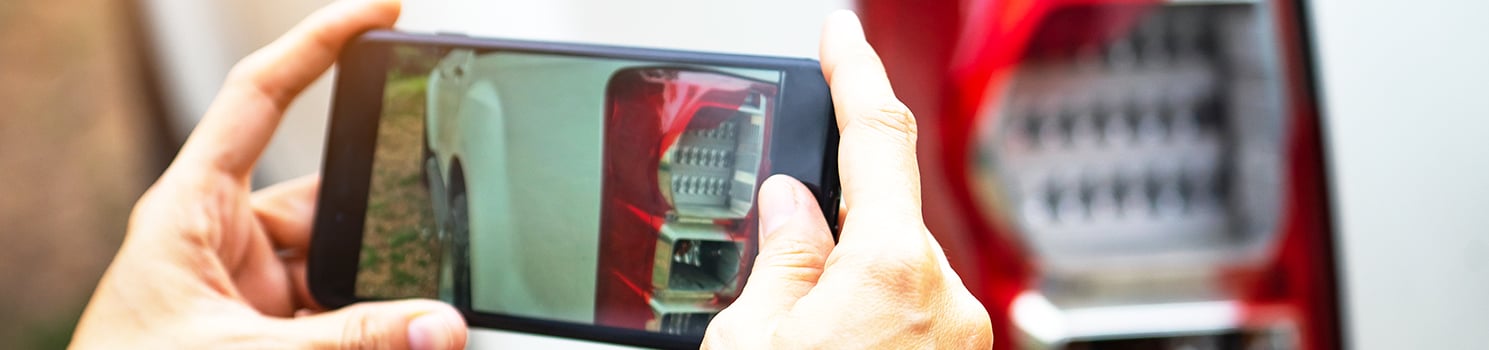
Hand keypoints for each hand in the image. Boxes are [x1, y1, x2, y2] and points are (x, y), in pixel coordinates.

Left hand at [70, 1, 466, 347]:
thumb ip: (348, 343)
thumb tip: (441, 326)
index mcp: (189, 213)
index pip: (261, 99)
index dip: (320, 42)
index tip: (384, 11)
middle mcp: (222, 244)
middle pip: (330, 201)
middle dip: (387, 222)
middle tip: (444, 234)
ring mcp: (249, 295)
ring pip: (343, 269)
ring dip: (383, 293)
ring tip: (422, 319)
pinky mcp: (270, 335)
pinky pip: (339, 318)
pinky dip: (374, 329)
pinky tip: (405, 341)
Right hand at [701, 11, 992, 348]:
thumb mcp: (751, 342)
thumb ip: (778, 261)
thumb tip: (789, 209)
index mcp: (889, 270)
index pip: (876, 134)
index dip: (855, 72)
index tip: (841, 33)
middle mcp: (944, 294)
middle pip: (879, 221)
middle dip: (829, 235)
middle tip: (779, 295)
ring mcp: (962, 333)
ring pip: (895, 274)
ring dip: (850, 292)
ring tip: (807, 347)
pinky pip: (915, 314)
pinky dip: (876, 323)